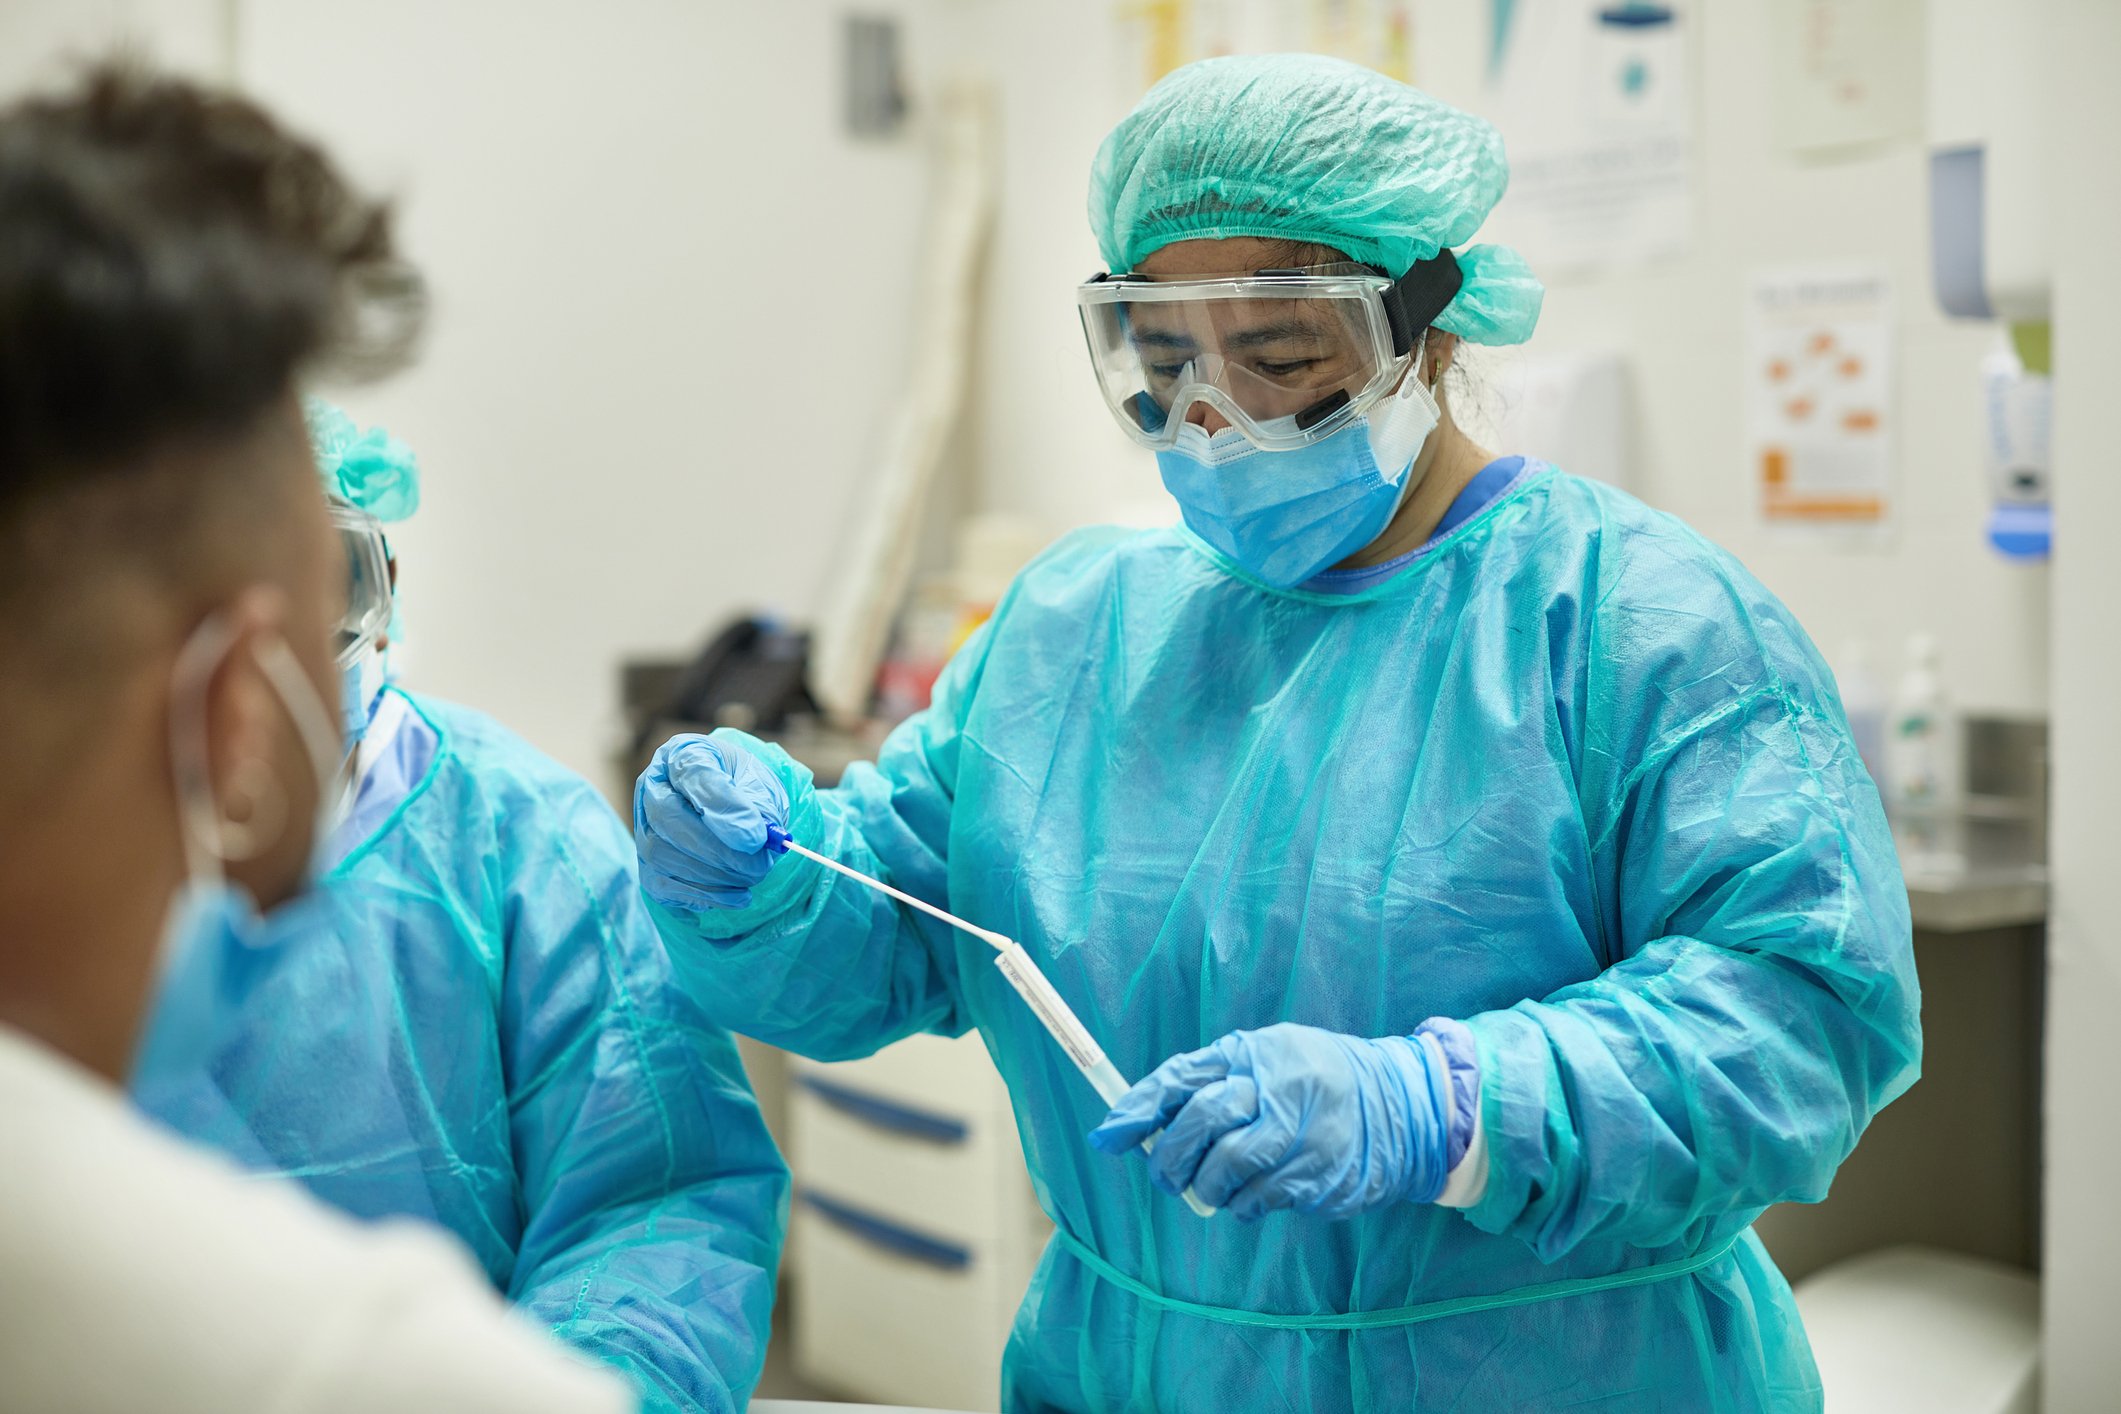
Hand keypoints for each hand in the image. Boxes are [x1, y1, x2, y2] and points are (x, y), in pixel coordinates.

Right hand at [633, 734, 788, 910]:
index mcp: (684, 753)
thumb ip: (759, 806)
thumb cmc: (748, 791)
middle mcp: (653, 786)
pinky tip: (737, 896)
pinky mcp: (646, 863)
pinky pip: (663, 885)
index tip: (756, 837)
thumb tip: (751, 841)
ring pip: (661, 854)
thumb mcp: (763, 786)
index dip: (723, 806)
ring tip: (753, 876)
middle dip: (718, 849)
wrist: (738, 812)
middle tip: (759, 866)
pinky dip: (704, 895)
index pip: (693, 773)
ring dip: (713, 874)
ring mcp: (643, 826)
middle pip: (668, 817)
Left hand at [1088, 1023, 1452, 1220]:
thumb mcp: (1263, 1060)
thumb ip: (1206, 1082)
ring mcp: (1301, 1132)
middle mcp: (1277, 1086)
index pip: (1182, 1077)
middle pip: (1201, 1123)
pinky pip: (1257, 1200)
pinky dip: (1242, 1206)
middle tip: (1167, 1177)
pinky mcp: (1318, 1175)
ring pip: (1225, 1170)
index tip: (1107, 1137)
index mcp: (1254, 1052)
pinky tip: (1251, 1195)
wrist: (1399, 1105)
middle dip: (1172, 1159)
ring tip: (1213, 1187)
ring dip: (1207, 1188)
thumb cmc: (1311, 1081)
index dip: (1139, 1109)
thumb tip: (1136, 1124)